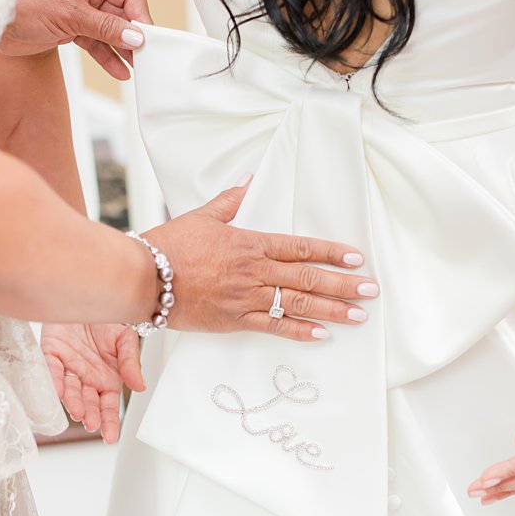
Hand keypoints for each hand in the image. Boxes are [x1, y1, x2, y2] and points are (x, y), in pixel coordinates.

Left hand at [0, 0, 152, 79]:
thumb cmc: (23, 3)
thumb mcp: (70, 14)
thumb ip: (105, 26)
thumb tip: (136, 35)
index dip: (141, 14)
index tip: (149, 36)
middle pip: (122, 12)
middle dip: (134, 35)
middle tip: (148, 55)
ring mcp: (79, 9)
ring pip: (109, 30)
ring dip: (122, 49)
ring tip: (138, 67)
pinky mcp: (69, 28)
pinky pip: (95, 42)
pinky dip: (106, 55)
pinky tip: (119, 70)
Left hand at [41, 323, 143, 442]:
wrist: (90, 292)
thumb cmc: (110, 316)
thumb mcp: (126, 339)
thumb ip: (131, 363)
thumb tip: (139, 387)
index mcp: (107, 377)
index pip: (109, 405)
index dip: (110, 421)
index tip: (110, 437)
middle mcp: (87, 376)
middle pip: (88, 402)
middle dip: (90, 414)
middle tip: (91, 423)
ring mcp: (69, 366)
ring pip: (69, 390)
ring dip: (73, 402)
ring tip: (78, 412)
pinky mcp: (51, 352)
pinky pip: (51, 369)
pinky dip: (54, 381)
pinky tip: (59, 392)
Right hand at [145, 176, 379, 340]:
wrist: (143, 277)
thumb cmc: (168, 247)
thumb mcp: (201, 217)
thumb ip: (229, 201)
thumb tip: (247, 181)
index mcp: (249, 243)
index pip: (301, 247)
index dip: (332, 253)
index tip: (357, 258)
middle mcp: (253, 271)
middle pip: (308, 277)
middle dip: (344, 284)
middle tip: (371, 291)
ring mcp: (245, 297)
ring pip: (297, 303)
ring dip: (331, 310)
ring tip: (357, 316)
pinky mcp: (232, 319)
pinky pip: (271, 326)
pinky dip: (298, 331)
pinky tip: (320, 335)